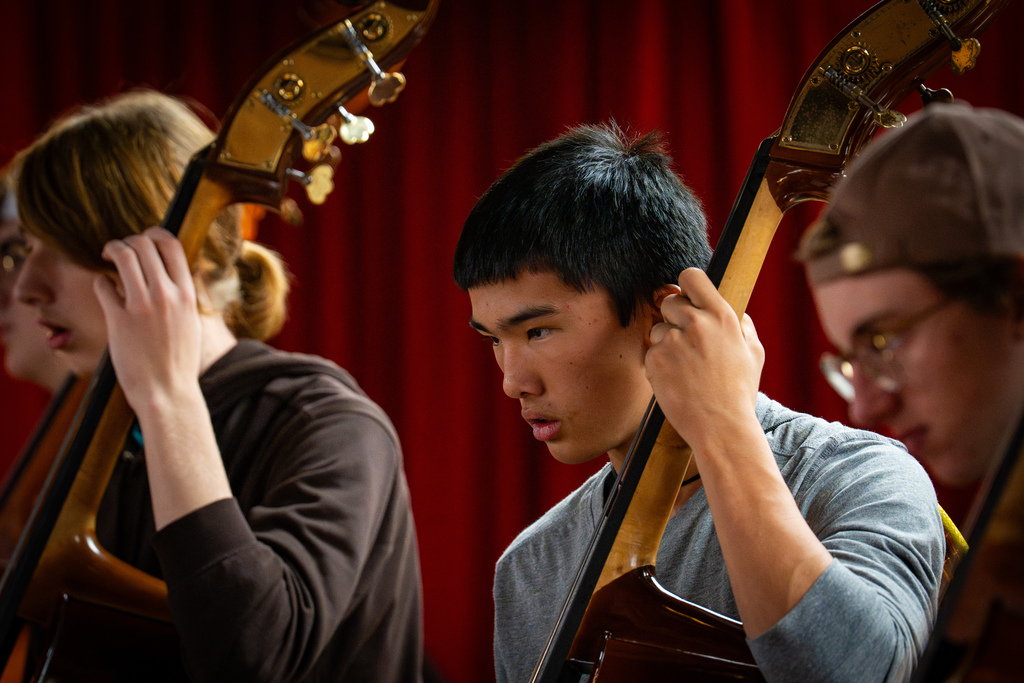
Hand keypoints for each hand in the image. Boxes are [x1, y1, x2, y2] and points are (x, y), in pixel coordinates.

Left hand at [93, 227, 202, 414]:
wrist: (167, 392)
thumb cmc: (179, 361)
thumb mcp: (192, 323)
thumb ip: (185, 296)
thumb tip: (180, 274)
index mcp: (186, 294)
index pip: (171, 244)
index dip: (154, 234)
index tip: (144, 240)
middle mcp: (166, 295)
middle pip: (143, 244)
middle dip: (128, 240)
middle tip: (120, 250)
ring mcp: (141, 306)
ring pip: (122, 256)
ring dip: (111, 250)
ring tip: (106, 258)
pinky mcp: (118, 320)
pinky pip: (103, 285)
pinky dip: (101, 283)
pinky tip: (105, 292)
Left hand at [645, 268, 763, 450]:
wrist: (721, 427)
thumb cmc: (739, 392)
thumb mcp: (753, 352)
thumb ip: (741, 324)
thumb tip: (731, 309)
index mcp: (721, 315)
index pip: (691, 277)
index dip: (686, 285)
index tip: (686, 296)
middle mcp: (695, 323)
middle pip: (669, 301)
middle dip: (674, 317)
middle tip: (687, 341)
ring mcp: (673, 341)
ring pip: (658, 329)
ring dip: (666, 343)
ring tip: (686, 368)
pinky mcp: (655, 360)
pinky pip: (651, 353)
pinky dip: (659, 365)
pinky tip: (676, 380)